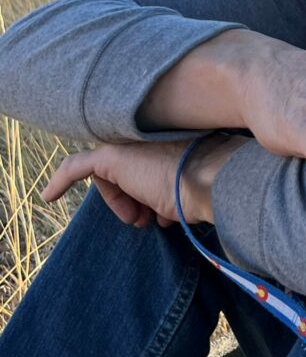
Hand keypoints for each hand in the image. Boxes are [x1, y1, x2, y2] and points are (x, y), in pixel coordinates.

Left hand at [41, 134, 248, 227]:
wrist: (207, 179)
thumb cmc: (202, 185)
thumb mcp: (186, 184)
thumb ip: (171, 187)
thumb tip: (164, 209)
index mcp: (163, 139)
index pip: (142, 168)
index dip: (141, 195)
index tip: (152, 216)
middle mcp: (144, 137)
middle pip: (126, 173)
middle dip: (132, 199)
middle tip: (144, 219)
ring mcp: (127, 144)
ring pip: (112, 179)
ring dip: (123, 204)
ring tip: (144, 218)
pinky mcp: (111, 156)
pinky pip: (77, 167)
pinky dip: (61, 181)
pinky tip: (48, 197)